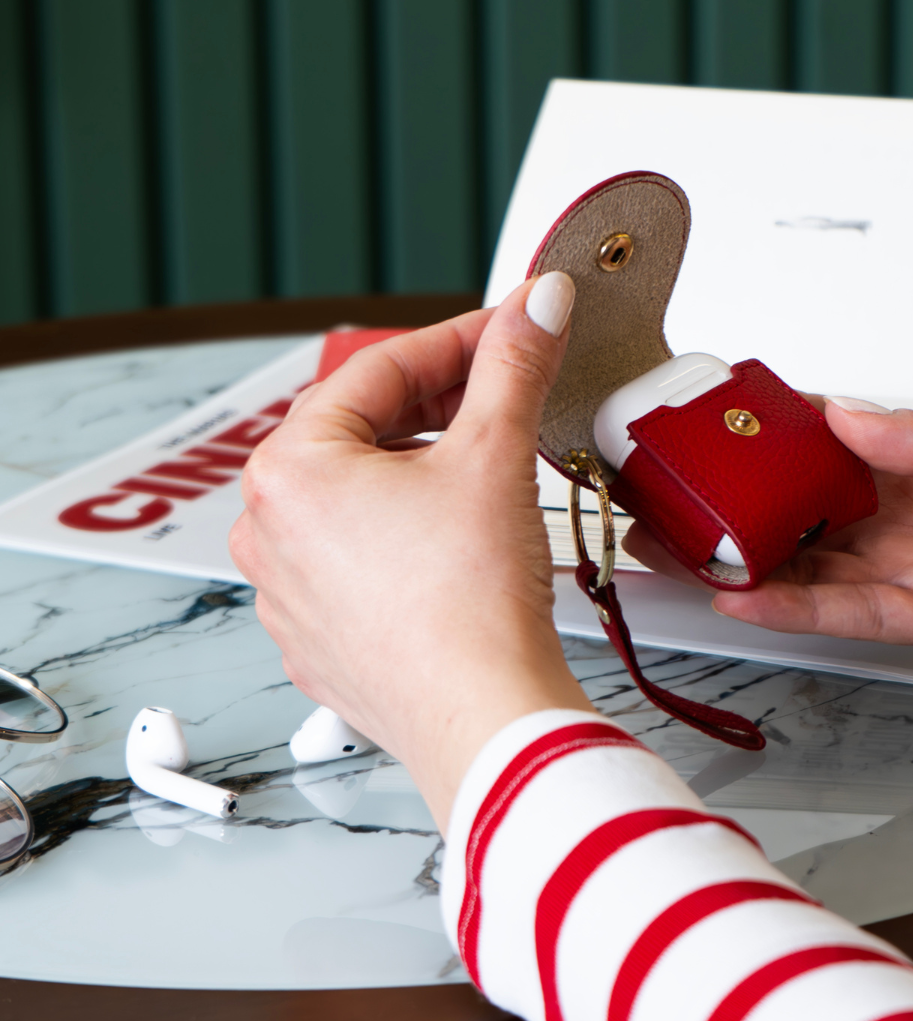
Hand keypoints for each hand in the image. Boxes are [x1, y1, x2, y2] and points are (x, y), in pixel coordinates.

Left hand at [229, 275, 590, 829]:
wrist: (483, 716)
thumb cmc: (467, 604)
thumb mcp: (496, 453)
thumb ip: (515, 362)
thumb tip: (536, 304)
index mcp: (288, 470)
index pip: (378, 370)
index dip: (457, 339)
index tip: (508, 329)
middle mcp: (268, 530)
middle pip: (360, 430)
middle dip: (439, 403)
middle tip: (504, 388)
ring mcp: (288, 591)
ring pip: (357, 497)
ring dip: (420, 467)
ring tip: (488, 466)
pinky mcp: (321, 639)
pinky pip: (359, 558)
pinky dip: (407, 532)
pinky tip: (460, 539)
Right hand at [629, 379, 912, 694]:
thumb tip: (851, 416)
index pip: (830, 446)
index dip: (770, 443)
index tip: (714, 434)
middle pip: (805, 514)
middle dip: (738, 511)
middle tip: (672, 502)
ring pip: (815, 568)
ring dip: (748, 564)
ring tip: (683, 553)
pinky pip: (858, 614)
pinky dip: (801, 607)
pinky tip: (749, 595)